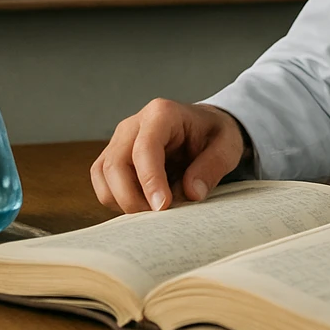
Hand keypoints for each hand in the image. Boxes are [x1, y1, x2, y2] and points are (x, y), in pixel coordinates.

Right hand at [90, 99, 246, 213]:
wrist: (203, 128)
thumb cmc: (212, 134)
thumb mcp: (227, 146)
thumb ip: (212, 167)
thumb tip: (192, 193)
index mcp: (162, 114)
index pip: (145, 148)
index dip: (150, 180)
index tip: (162, 207)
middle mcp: (133, 125)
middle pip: (115, 165)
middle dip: (133, 197)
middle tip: (159, 216)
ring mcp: (118, 141)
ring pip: (103, 176)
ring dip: (123, 201)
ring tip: (154, 211)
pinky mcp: (112, 158)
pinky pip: (102, 183)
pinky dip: (117, 200)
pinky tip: (143, 205)